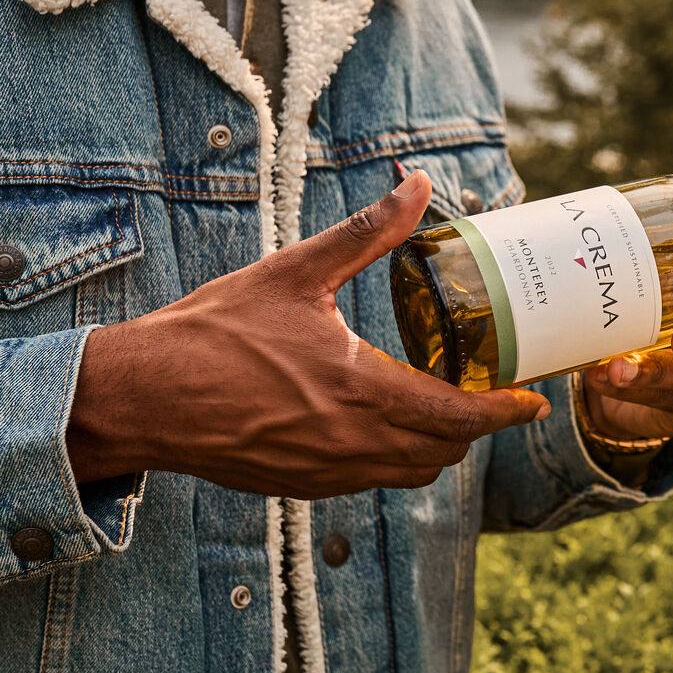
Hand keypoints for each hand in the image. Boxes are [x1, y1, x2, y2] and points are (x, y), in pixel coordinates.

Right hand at [66, 171, 552, 498]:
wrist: (139, 397)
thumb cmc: (211, 332)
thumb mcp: (294, 272)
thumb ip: (366, 234)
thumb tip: (418, 186)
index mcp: (359, 390)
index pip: (458, 416)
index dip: (504, 413)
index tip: (532, 402)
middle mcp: (350, 442)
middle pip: (444, 452)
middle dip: (475, 427)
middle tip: (489, 395)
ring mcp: (325, 472)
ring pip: (409, 473)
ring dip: (436, 446)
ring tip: (443, 408)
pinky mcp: (299, 486)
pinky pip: (369, 480)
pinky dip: (392, 458)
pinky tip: (382, 424)